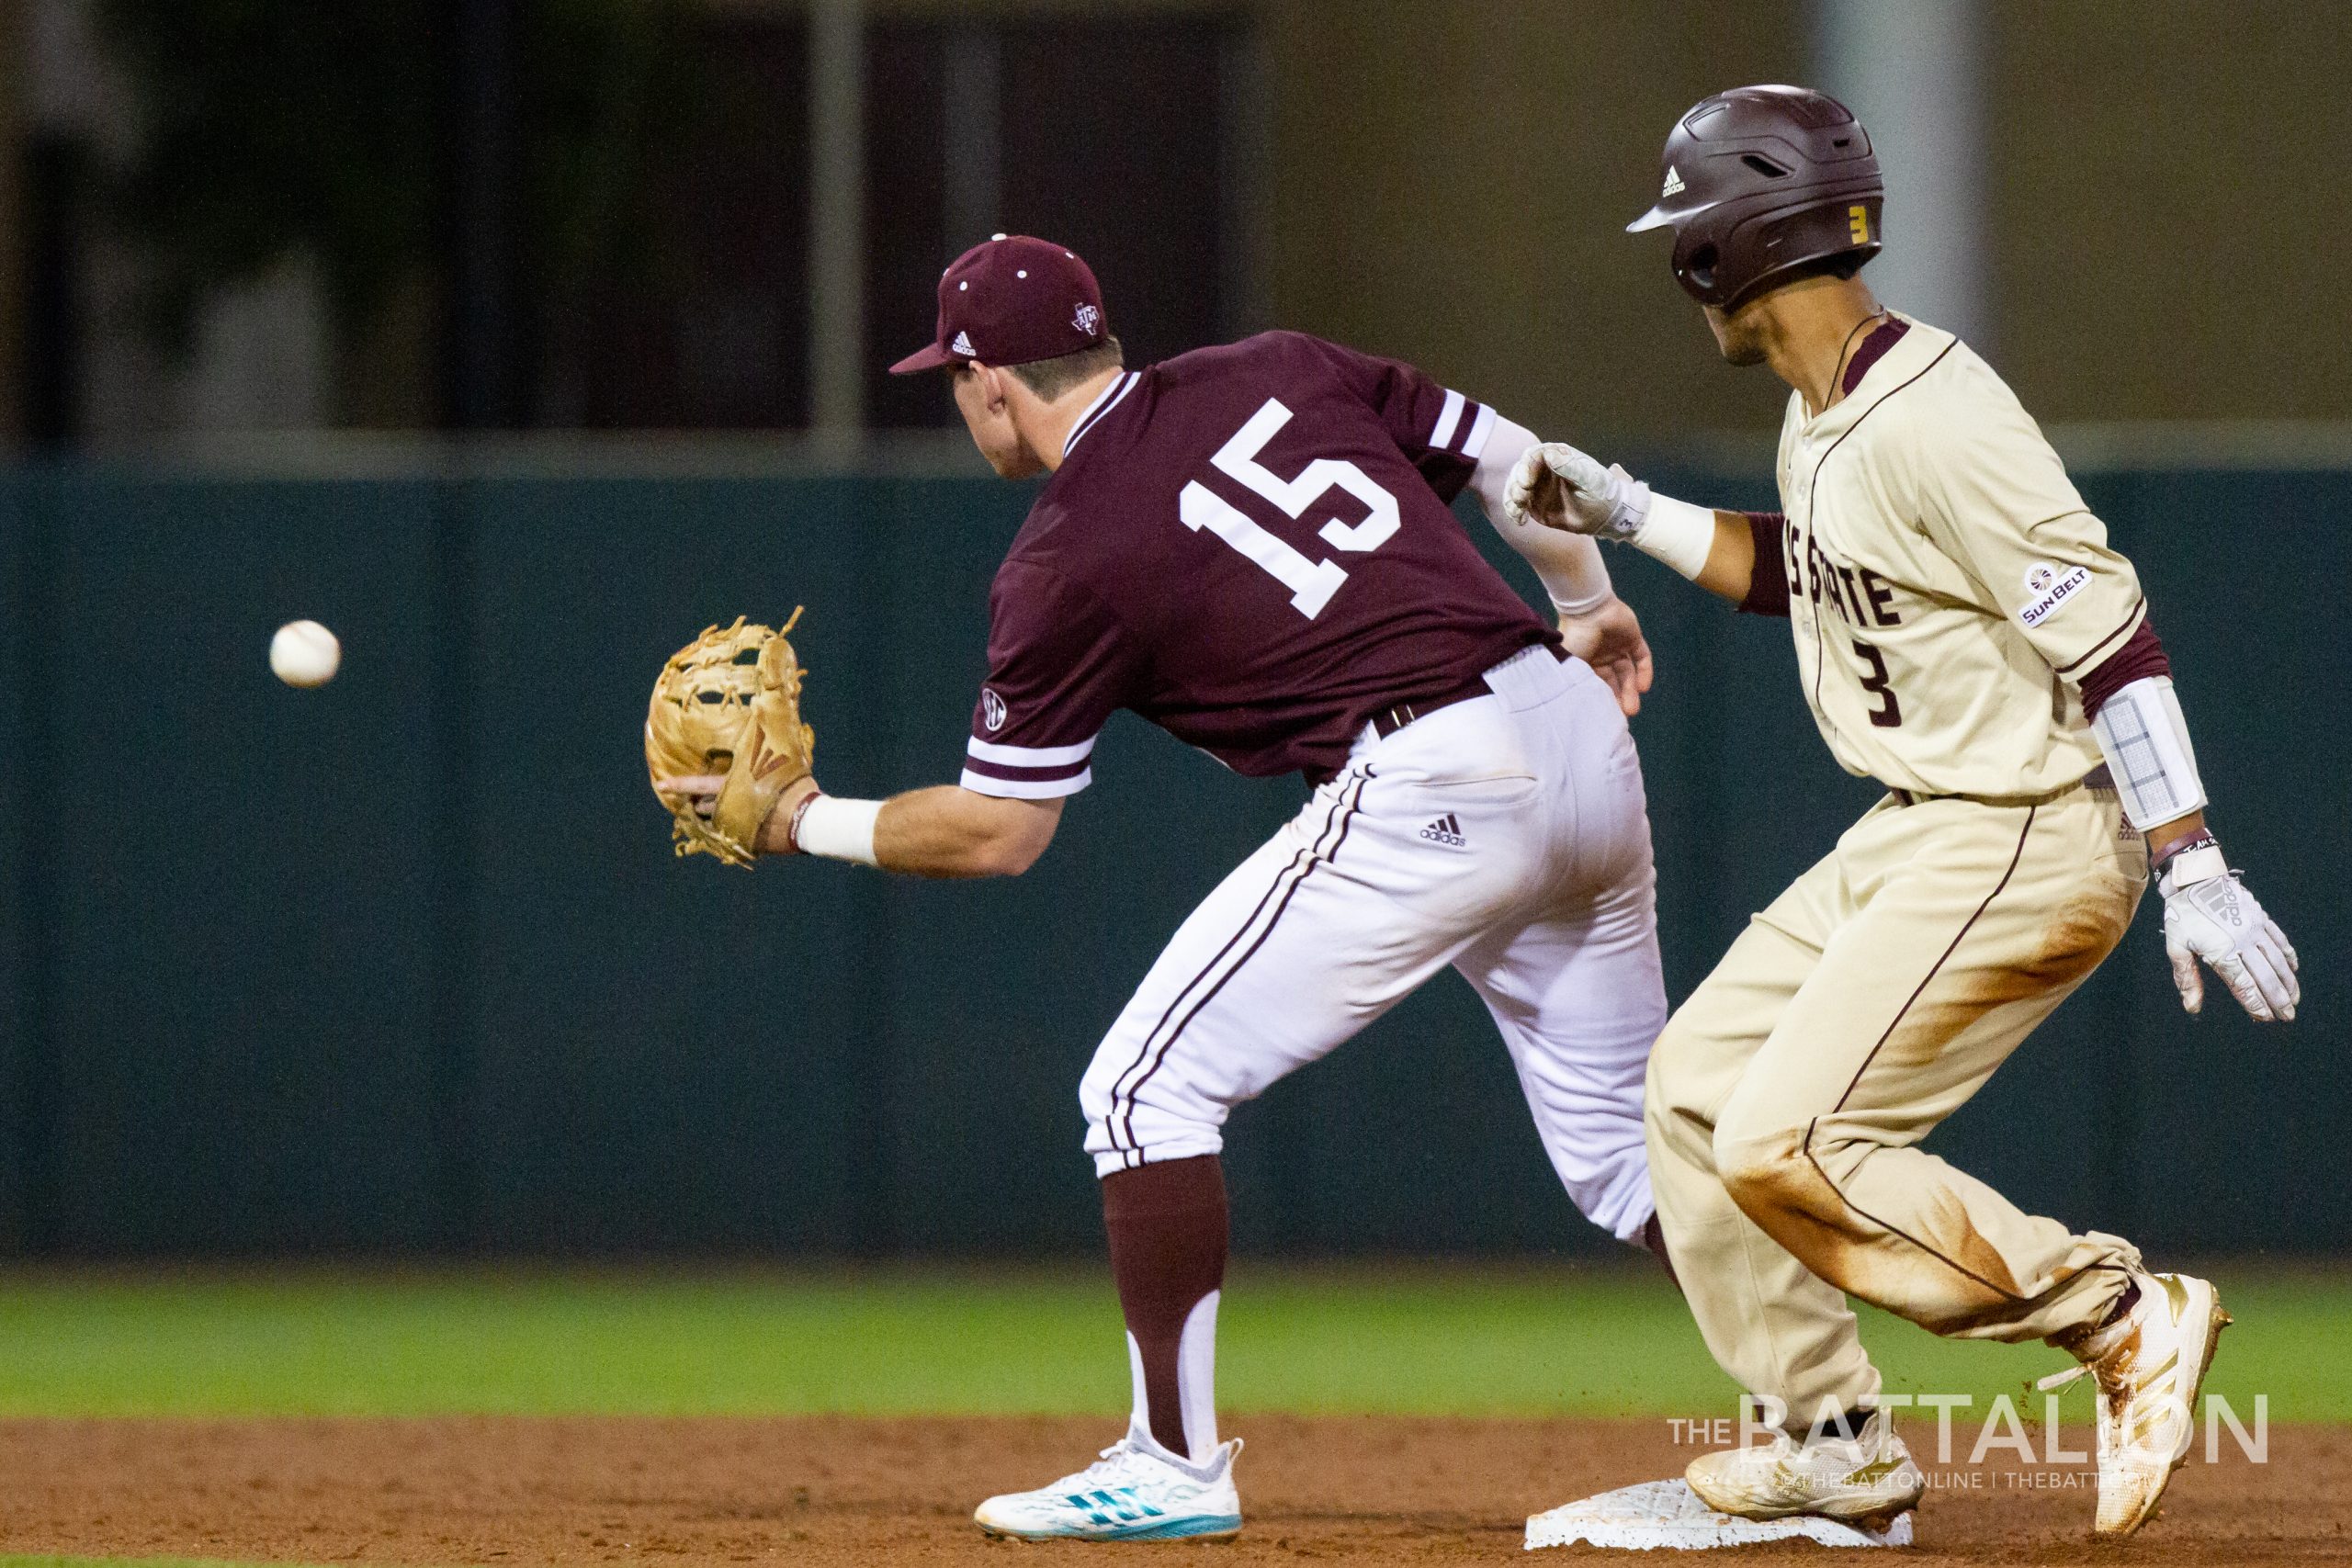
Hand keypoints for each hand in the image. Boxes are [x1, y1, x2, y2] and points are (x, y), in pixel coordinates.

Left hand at [654, 773, 818, 854]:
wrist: (810, 822)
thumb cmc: (797, 790)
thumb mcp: (782, 766)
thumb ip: (767, 757)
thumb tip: (769, 719)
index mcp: (734, 788)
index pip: (698, 785)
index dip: (678, 784)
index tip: (661, 784)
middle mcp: (729, 809)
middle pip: (703, 806)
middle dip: (699, 802)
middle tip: (696, 799)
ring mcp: (736, 828)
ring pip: (715, 822)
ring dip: (717, 816)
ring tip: (727, 810)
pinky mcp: (746, 844)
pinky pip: (733, 836)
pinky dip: (737, 830)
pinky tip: (748, 826)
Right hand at [1505, 442, 1652, 538]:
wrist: (1607, 516)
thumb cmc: (1602, 493)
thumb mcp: (1590, 480)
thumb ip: (1570, 467)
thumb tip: (1549, 454)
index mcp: (1558, 458)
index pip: (1534, 455)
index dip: (1526, 467)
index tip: (1526, 483)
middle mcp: (1545, 470)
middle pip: (1519, 470)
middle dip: (1516, 484)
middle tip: (1521, 499)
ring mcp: (1538, 486)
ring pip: (1514, 486)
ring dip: (1511, 498)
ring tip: (1518, 512)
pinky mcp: (1535, 503)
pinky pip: (1517, 504)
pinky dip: (1513, 511)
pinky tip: (1519, 520)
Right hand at [1559, 597, 1654, 716]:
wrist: (1589, 609)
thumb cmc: (1576, 638)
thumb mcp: (1570, 664)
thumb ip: (1576, 683)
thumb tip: (1578, 707)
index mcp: (1584, 661)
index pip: (1596, 684)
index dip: (1603, 700)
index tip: (1608, 717)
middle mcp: (1600, 656)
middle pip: (1613, 681)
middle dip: (1619, 698)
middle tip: (1624, 715)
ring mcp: (1617, 647)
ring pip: (1627, 672)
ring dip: (1631, 690)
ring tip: (1633, 708)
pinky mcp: (1633, 638)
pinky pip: (1641, 657)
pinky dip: (1644, 672)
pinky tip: (1644, 688)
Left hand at [2161, 865, 2299, 1021]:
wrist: (2194, 878)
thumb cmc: (2182, 914)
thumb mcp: (2176, 947)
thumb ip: (2187, 978)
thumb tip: (2192, 1007)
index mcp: (2222, 952)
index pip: (2244, 985)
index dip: (2256, 1004)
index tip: (2266, 1018)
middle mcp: (2244, 942)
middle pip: (2266, 977)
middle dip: (2278, 999)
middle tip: (2287, 1016)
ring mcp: (2255, 928)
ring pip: (2278, 960)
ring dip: (2288, 981)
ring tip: (2295, 999)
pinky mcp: (2261, 917)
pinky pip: (2279, 939)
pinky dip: (2289, 955)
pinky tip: (2293, 968)